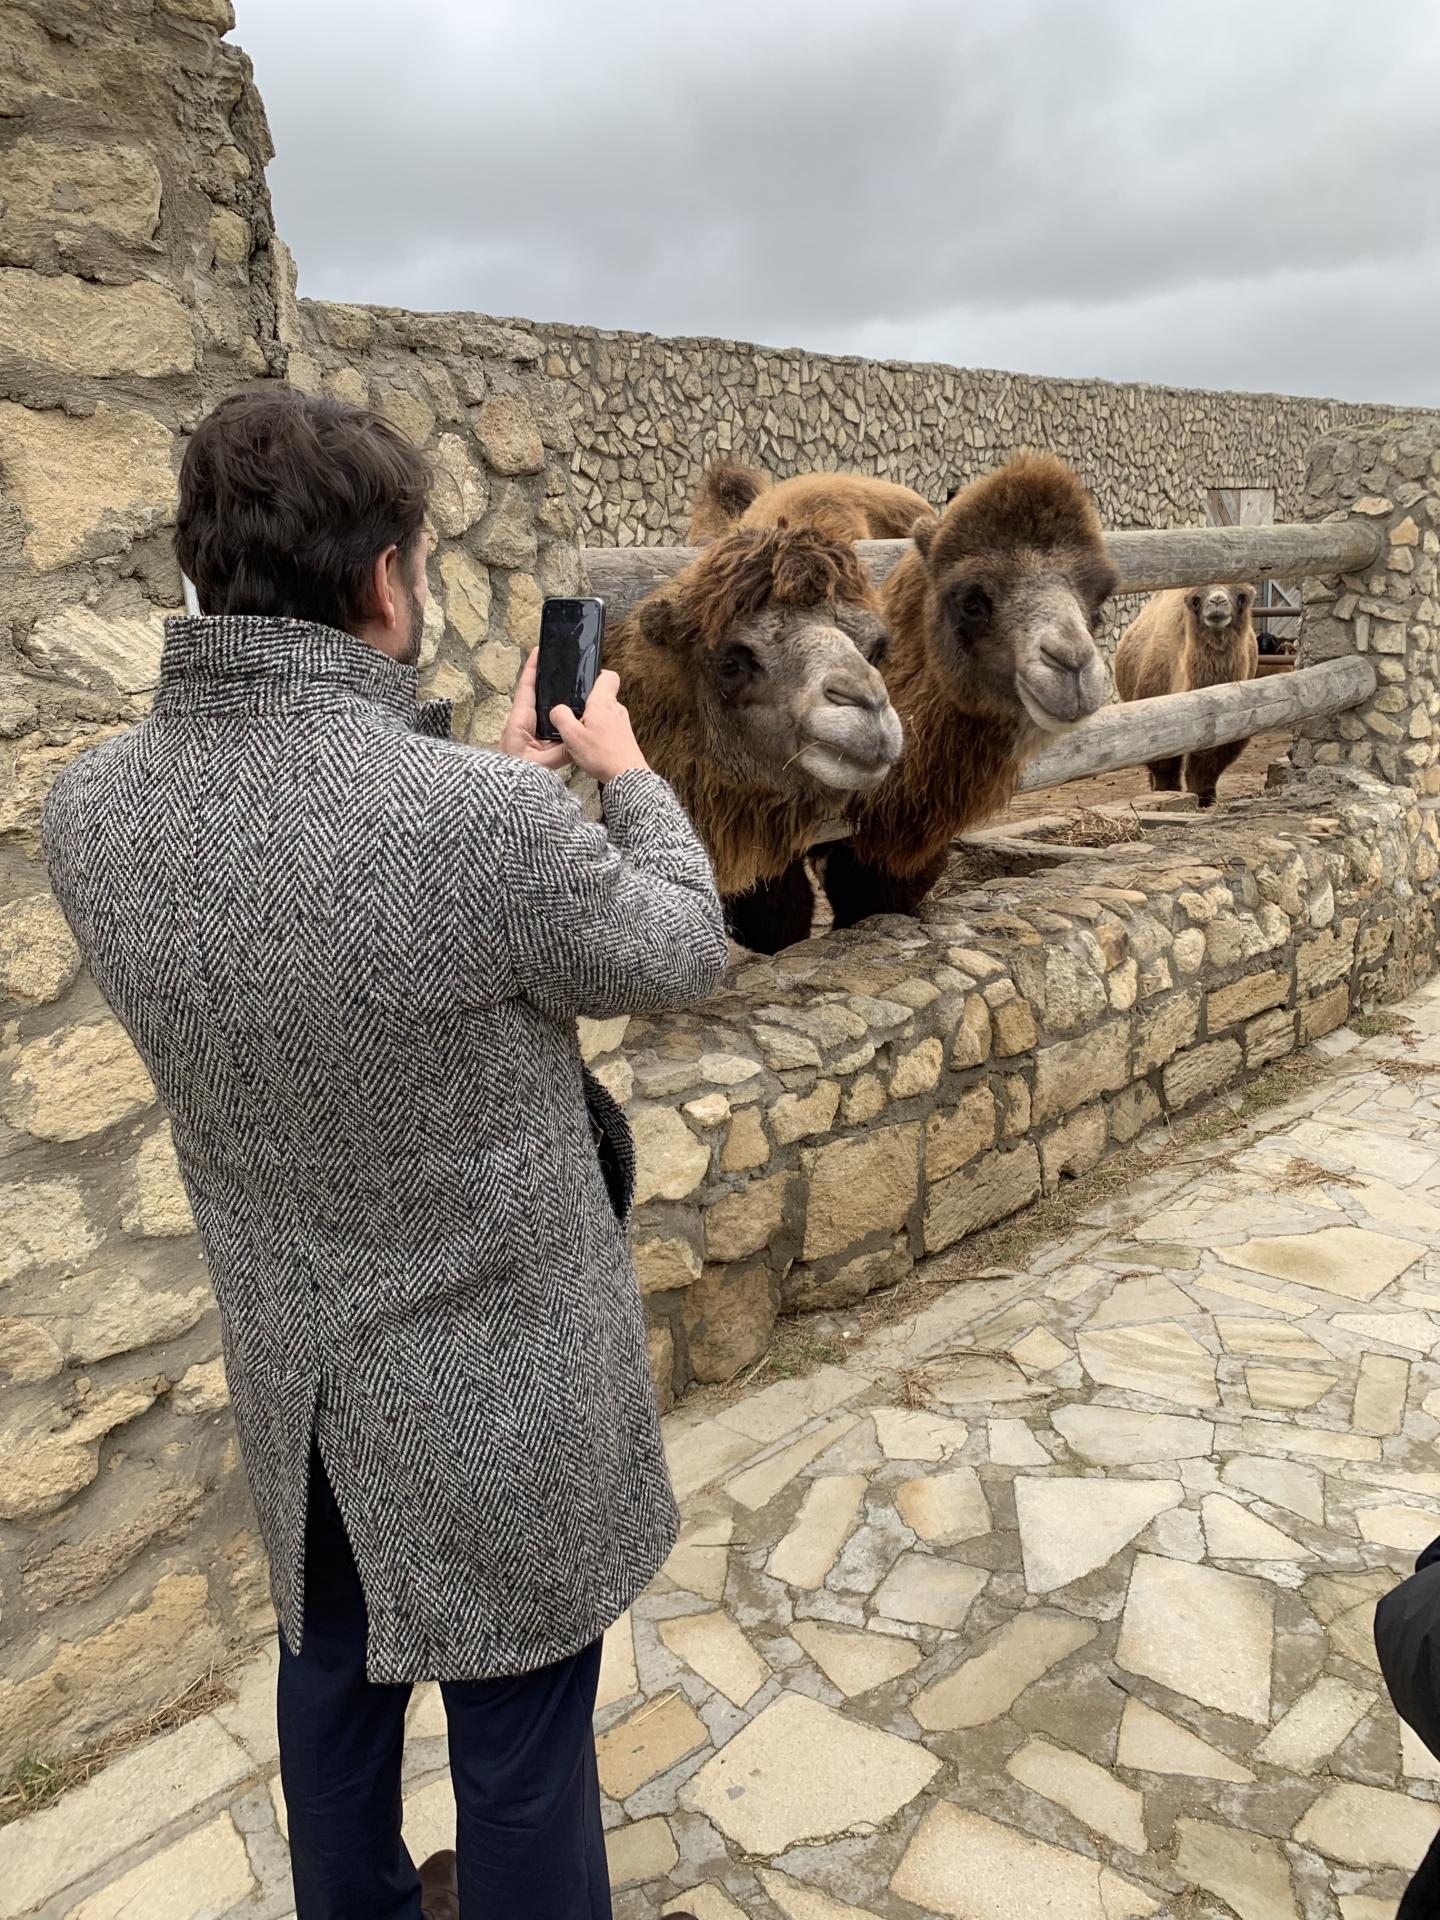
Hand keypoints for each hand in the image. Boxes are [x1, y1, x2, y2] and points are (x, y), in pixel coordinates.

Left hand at [499, 650, 569, 768]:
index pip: (526, 689)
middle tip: (562, 661)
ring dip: (556, 698)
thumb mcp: (539, 766)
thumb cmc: (510, 778)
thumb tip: (579, 739)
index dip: (533, 669)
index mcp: (519, 722)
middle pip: (536, 695)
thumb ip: (560, 753)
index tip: (539, 651)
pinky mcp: (532, 743)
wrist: (498, 794)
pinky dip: (559, 718)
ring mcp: (527, 733)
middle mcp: (522, 724)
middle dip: (547, 678)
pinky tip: (572, 716)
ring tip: (572, 684)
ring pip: (544, 710)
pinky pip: (548, 726)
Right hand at [550, 671, 649, 783]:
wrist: (627, 777)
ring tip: (582, 736)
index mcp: (603, 702)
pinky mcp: (625, 737)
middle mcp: (617, 709)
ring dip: (593, 721)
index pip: (608, 675)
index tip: (584, 682)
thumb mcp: (572, 736)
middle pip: (603, 696)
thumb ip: (560, 717)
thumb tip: (556, 710)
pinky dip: (600, 733)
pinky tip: (592, 747)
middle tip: (575, 716)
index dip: (596, 675)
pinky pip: (610, 728)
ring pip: (605, 713)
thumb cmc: (602, 756)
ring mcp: (623, 723)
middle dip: (588, 704)